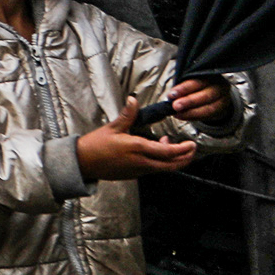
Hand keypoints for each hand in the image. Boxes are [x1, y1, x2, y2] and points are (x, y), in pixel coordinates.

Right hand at [77, 100, 199, 180]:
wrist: (83, 162)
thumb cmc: (96, 145)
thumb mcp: (112, 127)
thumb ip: (127, 114)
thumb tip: (134, 100)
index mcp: (137, 148)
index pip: (168, 152)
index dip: (183, 149)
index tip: (191, 144)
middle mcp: (141, 162)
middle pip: (172, 165)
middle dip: (186, 158)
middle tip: (191, 149)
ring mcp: (139, 170)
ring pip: (164, 168)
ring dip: (174, 159)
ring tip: (172, 146)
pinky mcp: (135, 174)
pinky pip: (154, 169)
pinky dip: (162, 162)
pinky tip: (156, 151)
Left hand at [172, 78, 230, 123]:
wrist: (214, 94)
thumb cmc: (198, 85)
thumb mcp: (190, 81)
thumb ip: (182, 88)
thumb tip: (171, 97)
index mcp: (209, 75)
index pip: (197, 82)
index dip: (184, 89)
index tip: (171, 95)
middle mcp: (219, 86)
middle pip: (205, 95)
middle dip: (189, 102)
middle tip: (175, 106)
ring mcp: (223, 99)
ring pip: (209, 108)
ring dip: (191, 113)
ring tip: (178, 114)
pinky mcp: (222, 110)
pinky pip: (209, 116)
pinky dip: (195, 117)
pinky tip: (184, 116)